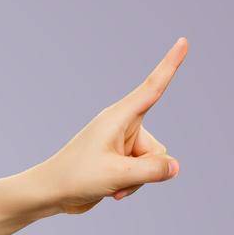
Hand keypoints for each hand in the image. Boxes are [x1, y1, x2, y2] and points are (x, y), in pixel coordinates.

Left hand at [32, 37, 188, 214]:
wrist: (51, 193)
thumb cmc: (76, 178)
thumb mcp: (117, 175)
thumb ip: (151, 170)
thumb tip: (175, 167)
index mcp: (118, 117)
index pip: (152, 87)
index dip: (170, 65)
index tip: (183, 41)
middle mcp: (122, 126)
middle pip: (157, 149)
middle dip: (146, 169)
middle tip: (115, 177)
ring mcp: (122, 143)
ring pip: (152, 164)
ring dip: (136, 181)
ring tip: (109, 184)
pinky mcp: (120, 159)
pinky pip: (142, 173)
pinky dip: (131, 185)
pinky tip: (111, 190)